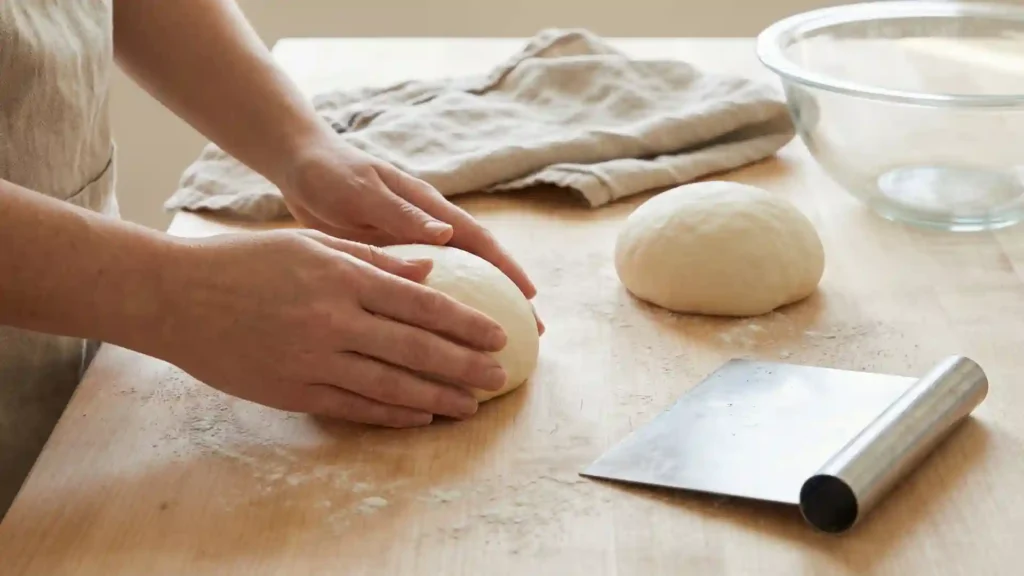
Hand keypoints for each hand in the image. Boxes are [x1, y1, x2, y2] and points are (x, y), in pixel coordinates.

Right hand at [159, 230, 509, 426]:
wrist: (175, 297)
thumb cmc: (244, 260)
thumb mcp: (309, 242)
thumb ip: (373, 257)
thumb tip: (431, 267)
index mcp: (342, 276)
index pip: (420, 304)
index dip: (464, 323)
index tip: (498, 335)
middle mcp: (333, 318)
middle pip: (415, 348)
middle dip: (465, 365)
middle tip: (500, 375)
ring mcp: (312, 358)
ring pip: (391, 384)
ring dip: (438, 397)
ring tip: (471, 404)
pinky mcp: (293, 389)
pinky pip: (354, 406)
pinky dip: (392, 414)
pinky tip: (421, 416)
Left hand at [276, 135, 543, 332]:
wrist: (300, 167)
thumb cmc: (331, 174)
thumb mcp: (363, 191)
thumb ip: (401, 213)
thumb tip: (447, 235)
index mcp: (427, 207)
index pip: (478, 240)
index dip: (506, 268)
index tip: (530, 297)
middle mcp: (427, 227)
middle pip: (478, 265)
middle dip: (506, 296)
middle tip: (532, 332)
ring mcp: (411, 245)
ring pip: (455, 281)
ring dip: (477, 309)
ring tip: (499, 345)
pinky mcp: (391, 259)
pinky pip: (423, 290)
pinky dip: (439, 313)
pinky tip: (443, 342)